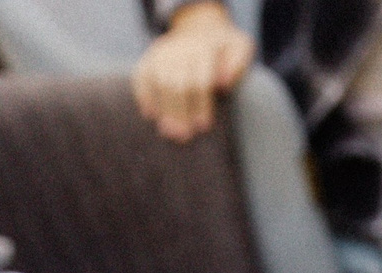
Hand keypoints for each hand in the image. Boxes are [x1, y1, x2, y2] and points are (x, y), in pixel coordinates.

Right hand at [132, 2, 254, 141]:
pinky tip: (150, 114)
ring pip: (159, 83)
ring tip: (168, 133)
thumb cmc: (224, 48)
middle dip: (180, 113)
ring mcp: (162, 52)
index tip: (203, 126)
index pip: (199, 81)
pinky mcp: (149, 57)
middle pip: (177, 85)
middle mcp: (180, 49)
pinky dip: (143, 96)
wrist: (200, 27)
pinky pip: (141, 76)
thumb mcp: (240, 47)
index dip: (200, 106)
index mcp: (204, 49)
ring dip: (163, 110)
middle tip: (183, 137)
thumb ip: (238, 63)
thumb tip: (223, 83)